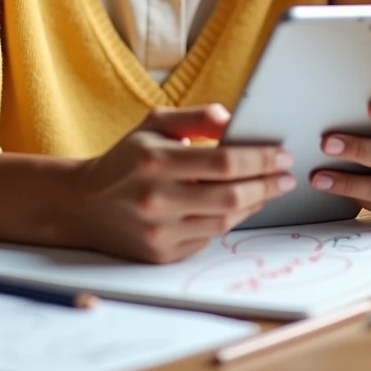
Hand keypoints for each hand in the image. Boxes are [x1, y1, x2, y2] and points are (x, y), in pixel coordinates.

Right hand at [68, 104, 295, 262]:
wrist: (84, 204)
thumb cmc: (126, 159)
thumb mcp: (154, 125)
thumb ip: (195, 117)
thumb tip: (232, 118)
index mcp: (156, 160)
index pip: (223, 161)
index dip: (259, 159)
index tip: (282, 154)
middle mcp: (157, 198)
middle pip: (230, 194)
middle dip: (267, 184)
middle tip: (287, 176)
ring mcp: (159, 230)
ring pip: (224, 220)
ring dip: (254, 204)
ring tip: (269, 189)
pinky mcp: (161, 254)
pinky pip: (208, 238)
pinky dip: (229, 220)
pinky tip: (239, 205)